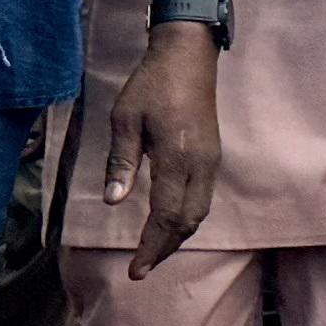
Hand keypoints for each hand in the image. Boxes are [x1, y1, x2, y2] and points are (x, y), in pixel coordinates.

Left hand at [107, 21, 222, 275]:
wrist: (188, 55)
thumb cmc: (152, 83)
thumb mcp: (125, 119)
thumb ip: (121, 162)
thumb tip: (114, 202)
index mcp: (176, 156)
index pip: (167, 216)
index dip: (151, 247)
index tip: (136, 270)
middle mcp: (200, 164)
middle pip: (187, 222)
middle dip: (164, 249)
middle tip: (141, 268)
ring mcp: (210, 161)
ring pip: (199, 213)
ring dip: (177, 236)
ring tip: (153, 251)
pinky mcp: (212, 156)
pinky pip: (202, 198)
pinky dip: (186, 219)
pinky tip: (169, 222)